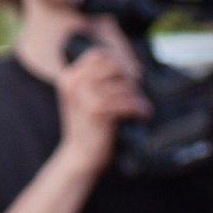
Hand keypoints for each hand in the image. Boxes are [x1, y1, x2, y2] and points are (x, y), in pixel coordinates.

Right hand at [52, 18, 147, 171]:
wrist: (81, 156)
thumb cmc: (89, 127)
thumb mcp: (86, 98)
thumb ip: (100, 80)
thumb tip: (135, 66)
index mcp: (69, 77)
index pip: (99, 55)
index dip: (119, 62)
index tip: (132, 74)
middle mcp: (74, 83)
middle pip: (114, 66)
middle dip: (130, 78)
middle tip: (138, 92)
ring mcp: (84, 96)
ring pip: (124, 85)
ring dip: (138, 96)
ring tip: (141, 107)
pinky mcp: (97, 111)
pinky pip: (128, 102)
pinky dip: (140, 108)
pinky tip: (143, 115)